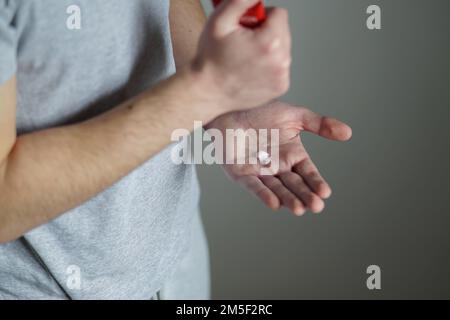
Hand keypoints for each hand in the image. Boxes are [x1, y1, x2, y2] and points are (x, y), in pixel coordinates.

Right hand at [192, 0, 291, 112]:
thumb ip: (241, 1)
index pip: (279, 14)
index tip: (247, 27)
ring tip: (246, 58)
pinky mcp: (280, 87)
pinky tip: (251, 70)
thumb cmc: (210, 58)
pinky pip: (280, 67)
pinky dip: (269, 66)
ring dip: (268, 49)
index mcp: (270, 43)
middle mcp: (281, 61)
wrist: (207, 91)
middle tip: (244, 43)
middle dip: (266, 32)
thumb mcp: (220, 20)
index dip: (261, 16)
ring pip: (283, 49)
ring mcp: (282, 77)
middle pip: (283, 31)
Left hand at [207, 101, 351, 215]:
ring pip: (277, 188)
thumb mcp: (294, 116)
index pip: (308, 173)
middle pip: (294, 185)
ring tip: (300, 209)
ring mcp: (259, 171)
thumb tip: (348, 133)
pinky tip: (274, 203)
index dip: (316, 183)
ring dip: (288, 199)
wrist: (231, 105)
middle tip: (316, 206)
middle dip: (305, 196)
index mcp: (292, 155)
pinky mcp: (240, 173)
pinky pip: (253, 186)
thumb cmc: (261, 110)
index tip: (325, 192)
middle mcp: (277, 167)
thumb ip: (319, 124)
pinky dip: (263, 194)